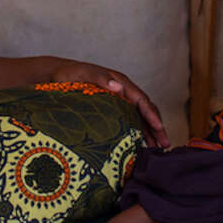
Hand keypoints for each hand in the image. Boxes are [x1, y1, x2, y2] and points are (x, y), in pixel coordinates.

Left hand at [49, 60, 170, 147]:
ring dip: (151, 132)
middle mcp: (123, 91)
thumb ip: (101, 78)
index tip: (159, 128)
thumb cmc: (71, 74)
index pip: (141, 99)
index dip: (151, 114)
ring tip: (159, 149)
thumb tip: (118, 87)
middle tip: (165, 145)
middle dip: (157, 127)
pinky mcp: (113, 108)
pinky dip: (139, 131)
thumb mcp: (84, 74)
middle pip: (146, 109)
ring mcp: (119, 100)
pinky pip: (131, 120)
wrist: (58, 75)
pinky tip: (141, 144)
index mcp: (120, 82)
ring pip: (140, 116)